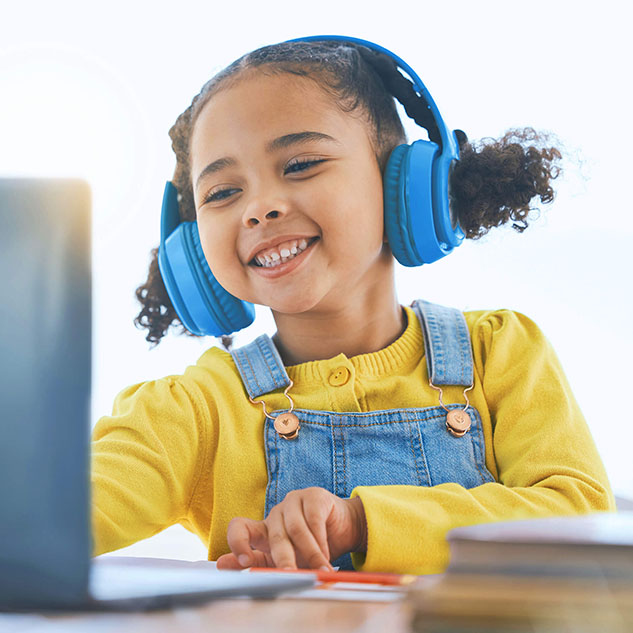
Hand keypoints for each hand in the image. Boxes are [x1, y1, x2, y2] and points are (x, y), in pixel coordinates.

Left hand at [216, 487, 366, 569]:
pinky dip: (320, 540)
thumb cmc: (311, 547)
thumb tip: (222, 565)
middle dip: (284, 559)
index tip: (244, 561)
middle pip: (274, 536)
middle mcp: (276, 514)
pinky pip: (314, 519)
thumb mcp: (285, 561)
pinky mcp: (313, 496)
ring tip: (321, 572)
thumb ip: (257, 564)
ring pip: (296, 530)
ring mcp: (294, 502)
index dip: (237, 542)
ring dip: (310, 554)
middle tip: (292, 575)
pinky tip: (327, 554)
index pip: (239, 528)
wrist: (343, 529)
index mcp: (263, 530)